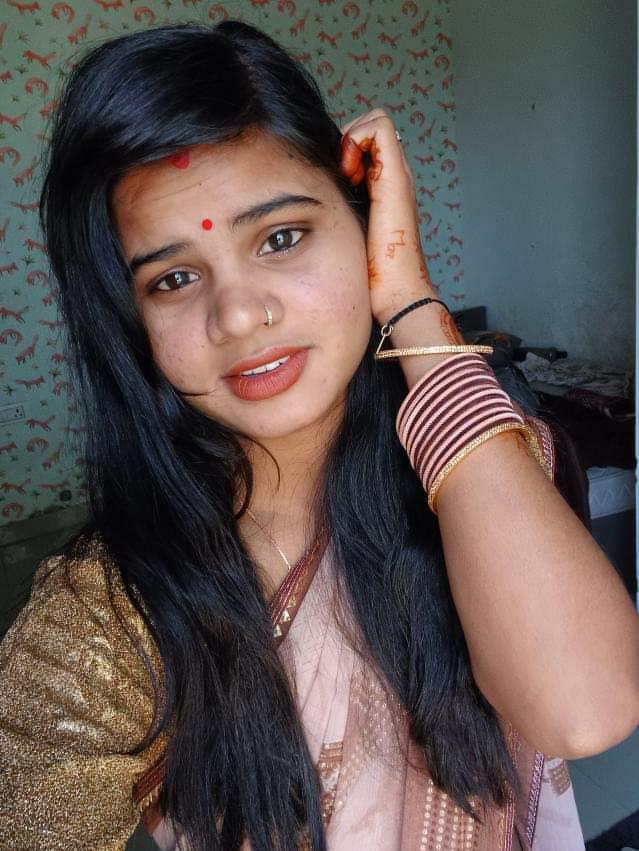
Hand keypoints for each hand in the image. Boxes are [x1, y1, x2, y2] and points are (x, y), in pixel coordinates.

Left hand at [339, 109, 436, 325]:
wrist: (396, 292)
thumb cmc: (370, 272)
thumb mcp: (344, 231)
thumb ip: (336, 210)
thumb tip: (308, 200)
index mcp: (383, 186)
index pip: (362, 141)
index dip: (343, 149)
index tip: (332, 180)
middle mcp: (394, 174)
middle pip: (367, 126)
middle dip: (345, 142)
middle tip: (335, 176)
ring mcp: (397, 172)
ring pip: (374, 121)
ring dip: (350, 140)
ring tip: (342, 176)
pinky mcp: (395, 175)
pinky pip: (379, 127)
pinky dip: (357, 141)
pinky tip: (347, 175)